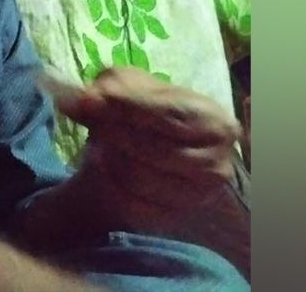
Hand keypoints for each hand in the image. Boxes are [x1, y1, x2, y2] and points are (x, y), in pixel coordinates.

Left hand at [57, 67, 240, 230]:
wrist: (144, 156)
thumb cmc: (143, 115)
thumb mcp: (128, 86)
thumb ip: (110, 86)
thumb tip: (89, 100)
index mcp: (216, 122)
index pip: (170, 114)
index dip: (129, 107)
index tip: (96, 101)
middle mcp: (216, 162)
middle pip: (156, 148)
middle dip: (116, 134)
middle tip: (93, 125)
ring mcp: (199, 196)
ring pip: (141, 178)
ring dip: (111, 159)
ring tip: (98, 146)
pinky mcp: (175, 219)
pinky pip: (134, 206)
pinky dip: (111, 186)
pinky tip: (104, 169)